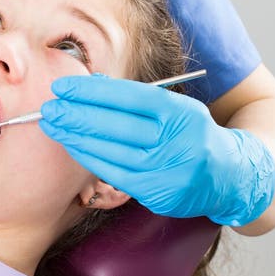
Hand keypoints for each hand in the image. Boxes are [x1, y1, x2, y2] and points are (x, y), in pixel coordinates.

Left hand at [40, 75, 274, 225]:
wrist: (226, 176)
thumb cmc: (188, 132)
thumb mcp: (172, 107)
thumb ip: (133, 96)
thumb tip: (91, 82)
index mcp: (179, 112)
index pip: (127, 97)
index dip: (90, 91)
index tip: (62, 86)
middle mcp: (175, 142)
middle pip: (115, 125)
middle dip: (75, 115)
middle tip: (48, 107)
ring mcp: (166, 170)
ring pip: (109, 151)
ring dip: (74, 137)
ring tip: (51, 124)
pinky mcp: (156, 193)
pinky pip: (112, 173)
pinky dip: (88, 157)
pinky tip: (71, 145)